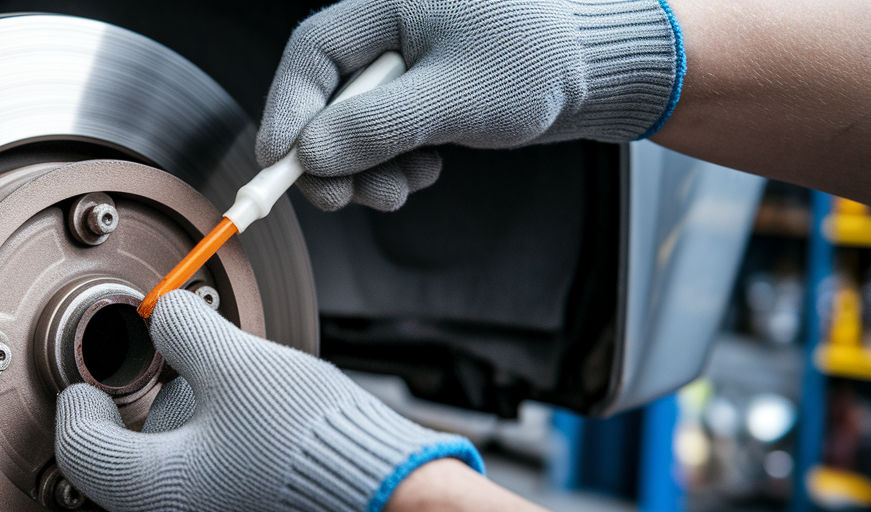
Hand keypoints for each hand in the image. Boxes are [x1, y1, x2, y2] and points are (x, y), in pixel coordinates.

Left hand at [54, 290, 482, 511]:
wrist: (385, 490)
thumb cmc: (312, 443)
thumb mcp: (237, 363)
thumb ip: (184, 331)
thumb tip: (163, 316)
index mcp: (150, 485)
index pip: (79, 444)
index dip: (81, 399)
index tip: (92, 378)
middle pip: (122, 456)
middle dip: (147, 404)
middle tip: (178, 370)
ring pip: (166, 467)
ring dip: (185, 423)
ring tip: (233, 397)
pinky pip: (204, 479)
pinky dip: (215, 447)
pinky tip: (253, 425)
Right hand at [258, 0, 681, 210]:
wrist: (605, 73)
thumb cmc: (544, 63)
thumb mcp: (454, 98)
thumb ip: (377, 126)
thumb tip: (312, 156)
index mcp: (387, 5)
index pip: (311, 56)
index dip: (287, 112)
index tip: (281, 163)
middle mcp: (389, 31)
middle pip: (323, 97)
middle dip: (329, 155)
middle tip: (341, 198)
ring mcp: (405, 65)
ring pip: (351, 125)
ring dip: (365, 169)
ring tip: (400, 188)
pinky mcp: (421, 94)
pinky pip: (382, 135)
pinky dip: (393, 164)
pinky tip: (424, 170)